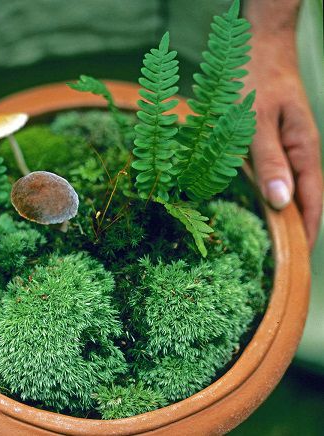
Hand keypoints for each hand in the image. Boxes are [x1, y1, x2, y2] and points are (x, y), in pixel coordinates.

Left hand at [245, 31, 322, 248]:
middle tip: (278, 262)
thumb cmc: (255, 80)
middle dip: (294, 231)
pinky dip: (270, 196)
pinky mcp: (273, 144)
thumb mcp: (255, 122)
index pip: (312, 201)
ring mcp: (288, 148)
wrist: (257, 46)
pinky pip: (276, 176)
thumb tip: (282, 203)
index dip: (306, 232)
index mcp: (303, 150)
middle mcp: (299, 153)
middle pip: (303, 200)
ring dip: (281, 216)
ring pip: (289, 190)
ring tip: (268, 244)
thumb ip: (268, 161)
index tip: (296, 262)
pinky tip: (258, 208)